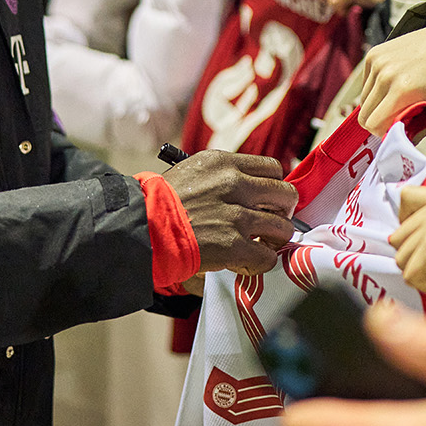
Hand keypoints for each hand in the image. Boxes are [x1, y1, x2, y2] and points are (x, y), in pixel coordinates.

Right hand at [162, 150, 298, 275]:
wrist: (140, 226)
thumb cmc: (159, 202)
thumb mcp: (192, 171)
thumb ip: (222, 175)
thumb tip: (247, 186)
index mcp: (224, 163)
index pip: (273, 169)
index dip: (274, 187)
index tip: (267, 200)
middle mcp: (234, 185)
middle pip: (286, 195)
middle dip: (281, 212)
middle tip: (270, 223)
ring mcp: (236, 216)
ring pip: (282, 227)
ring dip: (274, 239)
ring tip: (261, 245)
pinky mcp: (233, 245)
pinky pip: (268, 256)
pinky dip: (262, 262)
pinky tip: (248, 262)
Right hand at [358, 23, 425, 134]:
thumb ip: (418, 133)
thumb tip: (399, 148)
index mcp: (403, 90)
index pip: (373, 124)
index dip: (383, 132)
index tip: (397, 130)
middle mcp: (386, 74)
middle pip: (364, 115)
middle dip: (378, 121)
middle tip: (397, 117)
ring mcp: (378, 61)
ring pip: (363, 100)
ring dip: (377, 105)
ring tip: (398, 99)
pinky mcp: (374, 53)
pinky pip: (365, 84)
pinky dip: (376, 89)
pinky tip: (395, 83)